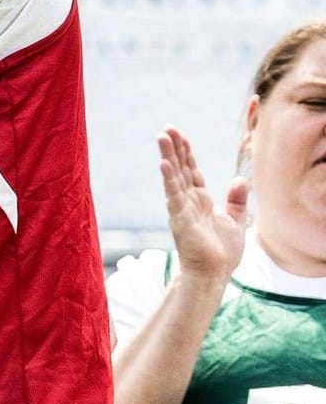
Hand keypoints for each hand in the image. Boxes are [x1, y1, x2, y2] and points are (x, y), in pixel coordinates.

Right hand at [158, 127, 248, 283]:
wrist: (214, 274)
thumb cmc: (222, 252)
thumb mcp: (236, 221)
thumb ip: (236, 200)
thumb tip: (240, 179)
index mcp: (200, 200)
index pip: (191, 170)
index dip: (185, 152)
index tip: (178, 134)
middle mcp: (188, 201)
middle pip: (180, 168)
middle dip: (174, 148)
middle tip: (167, 129)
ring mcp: (182, 209)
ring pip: (174, 177)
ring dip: (168, 156)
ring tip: (162, 137)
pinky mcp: (181, 219)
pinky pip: (174, 195)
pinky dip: (169, 179)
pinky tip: (164, 163)